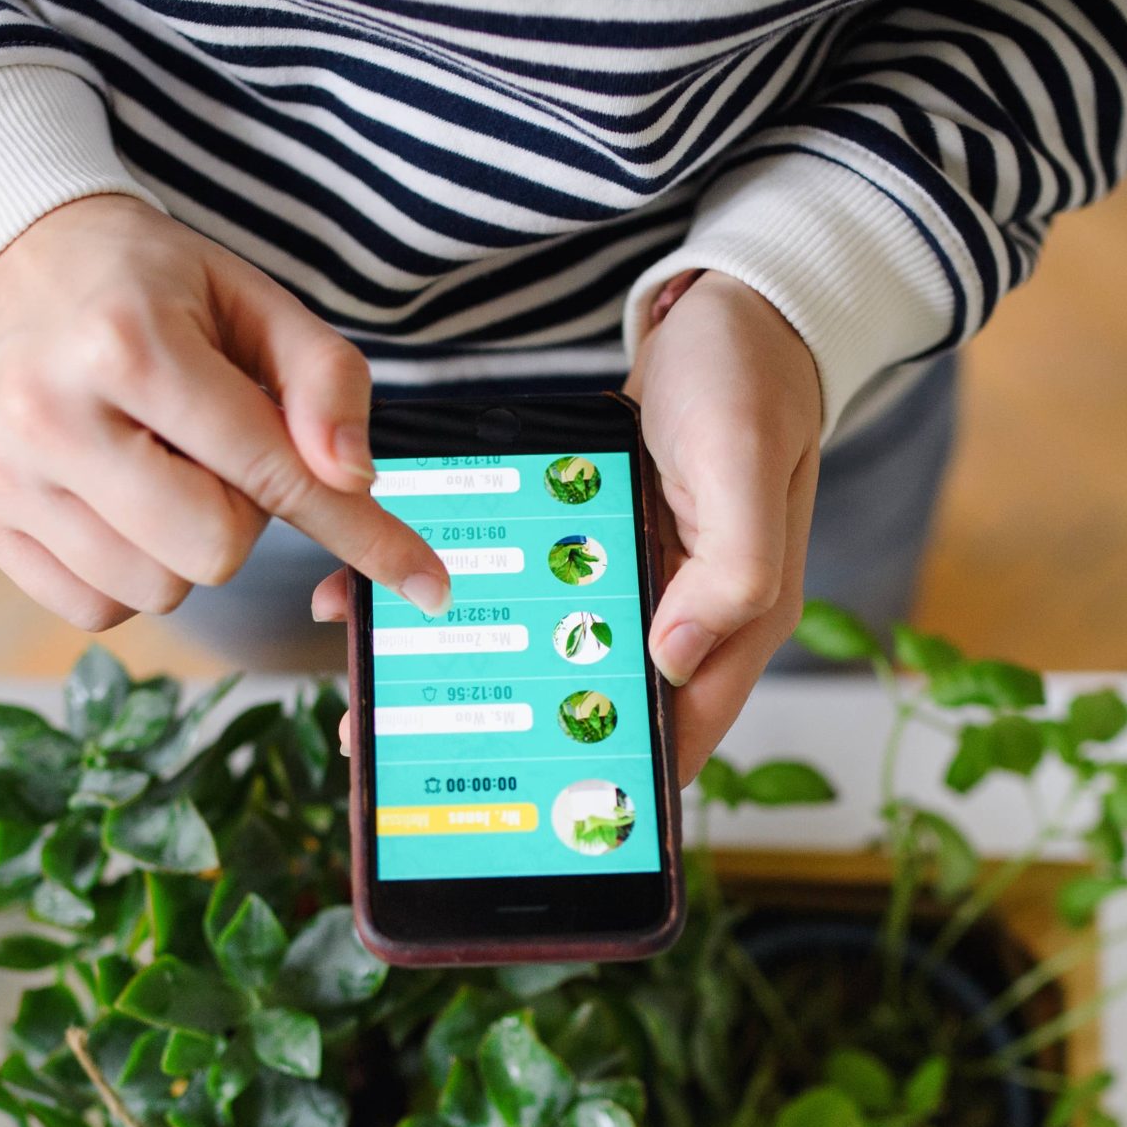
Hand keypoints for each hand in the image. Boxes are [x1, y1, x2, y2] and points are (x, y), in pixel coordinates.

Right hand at [0, 194, 451, 630]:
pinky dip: (129, 569)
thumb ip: (327, 381)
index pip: (272, 474)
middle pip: (214, 551)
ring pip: (159, 591)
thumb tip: (354, 481)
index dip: (360, 533)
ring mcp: (3, 472)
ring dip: (184, 545)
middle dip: (242, 515)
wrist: (16, 254)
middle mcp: (50, 415)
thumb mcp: (256, 300)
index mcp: (129, 347)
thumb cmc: (154, 286)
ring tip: (155, 463)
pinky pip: (98, 609)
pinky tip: (114, 497)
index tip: (428, 585)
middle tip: (212, 449)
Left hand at [312, 271, 820, 775]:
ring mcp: (641, 578)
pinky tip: (385, 594)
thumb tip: (671, 660)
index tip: (528, 824)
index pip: (677, 732)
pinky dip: (468, 592)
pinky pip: (530, 585)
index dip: (611, 785)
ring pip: (550, 650)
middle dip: (509, 739)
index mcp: (735, 620)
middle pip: (595, 704)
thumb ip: (729, 574)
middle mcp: (686, 614)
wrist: (735, 303)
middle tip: (403, 757)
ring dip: (469, 667)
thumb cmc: (751, 380)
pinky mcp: (601, 537)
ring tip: (375, 692)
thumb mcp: (743, 469)